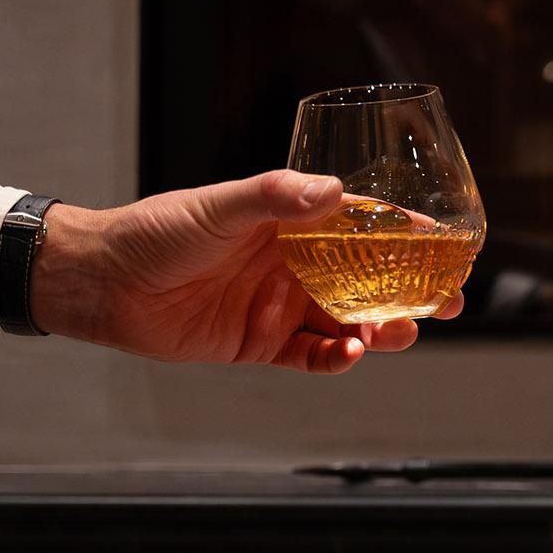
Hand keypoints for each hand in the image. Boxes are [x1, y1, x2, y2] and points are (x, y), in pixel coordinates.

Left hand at [30, 170, 460, 372]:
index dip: (405, 234)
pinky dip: (336, 359)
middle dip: (411, 292)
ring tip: (401, 334)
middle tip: (449, 302)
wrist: (102, 283)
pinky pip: (311, 356)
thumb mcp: (218, 206)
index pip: (361, 224)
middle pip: (368, 280)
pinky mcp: (261, 343)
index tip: (443, 244)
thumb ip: (275, 198)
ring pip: (348, 321)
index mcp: (290, 222)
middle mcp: (292, 263)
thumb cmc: (156, 232)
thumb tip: (333, 192)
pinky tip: (349, 354)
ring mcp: (279, 305)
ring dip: (380, 329)